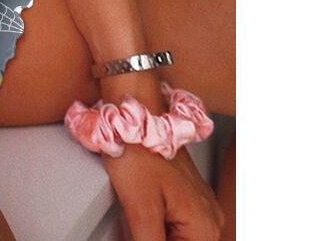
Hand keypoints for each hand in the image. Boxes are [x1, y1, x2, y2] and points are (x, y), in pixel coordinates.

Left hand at [103, 146, 223, 239]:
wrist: (133, 114)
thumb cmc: (137, 149)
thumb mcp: (140, 208)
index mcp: (204, 228)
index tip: (135, 236)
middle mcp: (209, 220)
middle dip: (151, 240)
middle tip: (131, 229)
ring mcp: (200, 208)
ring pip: (178, 239)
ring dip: (152, 236)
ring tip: (132, 226)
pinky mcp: (186, 198)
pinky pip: (175, 227)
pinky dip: (156, 230)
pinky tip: (135, 224)